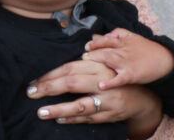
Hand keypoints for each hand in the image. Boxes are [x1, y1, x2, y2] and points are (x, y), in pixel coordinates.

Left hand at [27, 59, 161, 138]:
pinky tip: (59, 119)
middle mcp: (103, 82)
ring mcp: (107, 100)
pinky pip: (89, 118)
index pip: (70, 68)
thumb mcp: (103, 65)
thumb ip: (83, 61)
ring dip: (59, 109)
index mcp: (99, 66)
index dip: (50, 74)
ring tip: (41, 112)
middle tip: (31, 93)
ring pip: (81, 105)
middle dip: (49, 88)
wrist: (142, 98)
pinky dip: (74, 119)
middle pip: (73, 83)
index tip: (34, 81)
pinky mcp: (110, 115)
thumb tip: (59, 54)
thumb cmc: (115, 79)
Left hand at [83, 28, 173, 88]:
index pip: (106, 39)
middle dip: (92, 51)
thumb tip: (103, 34)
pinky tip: (101, 85)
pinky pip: (120, 78)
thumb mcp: (134, 37)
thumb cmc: (149, 50)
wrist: (166, 60)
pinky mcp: (132, 74)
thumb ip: (118, 33)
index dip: (95, 42)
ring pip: (109, 59)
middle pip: (104, 48)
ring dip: (96, 60)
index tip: (86, 46)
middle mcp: (123, 50)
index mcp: (124, 41)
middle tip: (83, 56)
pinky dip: (110, 81)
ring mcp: (127, 62)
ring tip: (85, 62)